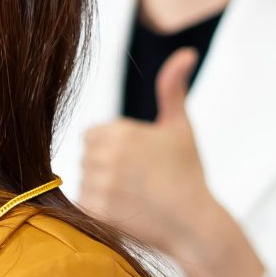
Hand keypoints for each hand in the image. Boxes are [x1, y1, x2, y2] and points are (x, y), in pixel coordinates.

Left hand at [73, 47, 222, 254]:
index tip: (137, 162)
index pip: (92, 135)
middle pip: (86, 157)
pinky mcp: (95, 211)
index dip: (113, 149)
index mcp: (121, 131)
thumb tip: (186, 53)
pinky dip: (98, 208)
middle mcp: (107, 155)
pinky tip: (126, 210)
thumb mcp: (180, 127)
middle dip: (106, 168)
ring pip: (83, 180)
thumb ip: (173, 88)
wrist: (193, 223)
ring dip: (101, 189)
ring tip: (134, 197)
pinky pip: (82, 203)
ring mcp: (99, 184)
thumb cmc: (187, 174)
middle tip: (138, 182)